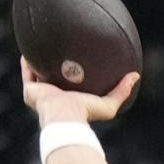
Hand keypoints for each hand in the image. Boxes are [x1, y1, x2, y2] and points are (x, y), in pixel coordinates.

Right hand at [20, 56, 139, 127]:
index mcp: (71, 101)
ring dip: (41, 63)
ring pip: (39, 75)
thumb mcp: (109, 105)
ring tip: (44, 47)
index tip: (80, 63)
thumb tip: (135, 76)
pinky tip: (30, 50)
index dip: (75, 76)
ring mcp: (42, 94)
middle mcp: (55, 97)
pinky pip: (28, 73)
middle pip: (55, 79)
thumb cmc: (86, 113)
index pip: (73, 87)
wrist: (65, 116)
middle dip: (57, 67)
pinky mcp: (31, 91)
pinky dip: (28, 63)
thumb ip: (122, 91)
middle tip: (63, 53)